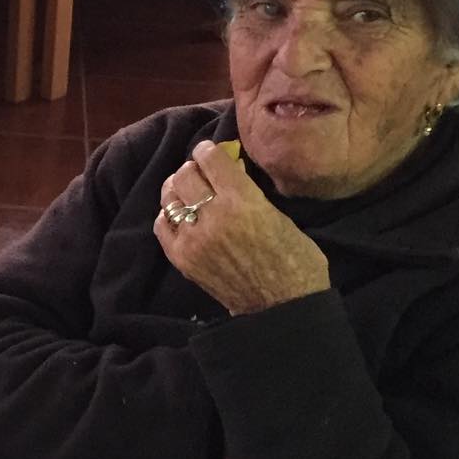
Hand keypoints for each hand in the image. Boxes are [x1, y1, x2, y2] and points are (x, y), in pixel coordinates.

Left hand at [152, 140, 330, 315]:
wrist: (281, 307)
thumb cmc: (295, 260)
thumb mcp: (280, 216)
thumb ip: (250, 192)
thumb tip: (230, 171)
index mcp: (243, 202)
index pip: (211, 159)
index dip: (209, 151)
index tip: (210, 151)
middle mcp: (213, 217)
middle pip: (186, 174)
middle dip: (194, 168)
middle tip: (202, 171)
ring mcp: (193, 239)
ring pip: (170, 197)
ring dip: (179, 189)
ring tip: (189, 190)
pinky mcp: (182, 259)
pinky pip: (162, 225)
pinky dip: (169, 215)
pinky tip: (181, 216)